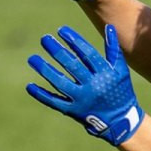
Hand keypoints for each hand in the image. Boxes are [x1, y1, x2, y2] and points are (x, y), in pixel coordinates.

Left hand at [26, 24, 142, 145]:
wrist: (121, 122)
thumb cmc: (121, 91)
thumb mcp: (121, 71)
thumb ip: (113, 50)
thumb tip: (109, 28)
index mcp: (105, 74)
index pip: (87, 54)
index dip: (74, 40)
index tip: (61, 30)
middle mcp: (93, 86)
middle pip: (72, 66)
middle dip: (57, 51)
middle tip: (44, 39)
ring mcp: (82, 100)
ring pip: (60, 83)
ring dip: (45, 70)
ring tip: (32, 58)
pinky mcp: (73, 111)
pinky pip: (54, 102)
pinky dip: (41, 94)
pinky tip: (29, 86)